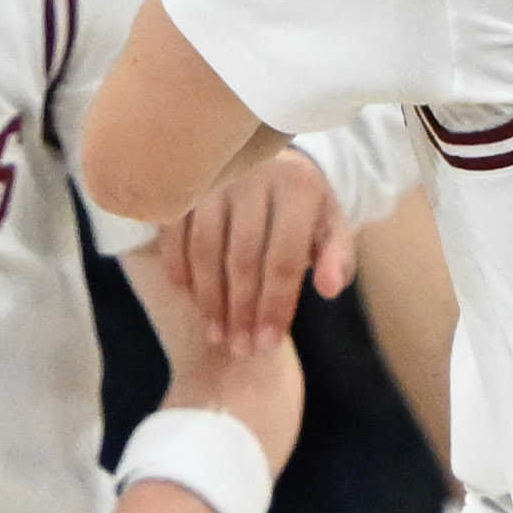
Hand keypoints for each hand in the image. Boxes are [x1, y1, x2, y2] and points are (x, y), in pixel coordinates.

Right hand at [162, 146, 349, 347]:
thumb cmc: (303, 209)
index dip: (275, 305)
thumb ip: (337, 259)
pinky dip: (178, 266)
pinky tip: (188, 297)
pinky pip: (175, 231)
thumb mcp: (330, 228)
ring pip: (205, 248)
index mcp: (298, 188)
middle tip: (239, 349)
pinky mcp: (187, 184)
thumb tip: (330, 290)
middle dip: (240, 311)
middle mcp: (255, 176)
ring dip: (209, 299)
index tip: (267, 344)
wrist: (271, 163)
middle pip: (242, 258)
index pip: (283, 259)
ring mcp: (216, 179)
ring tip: (215, 335)